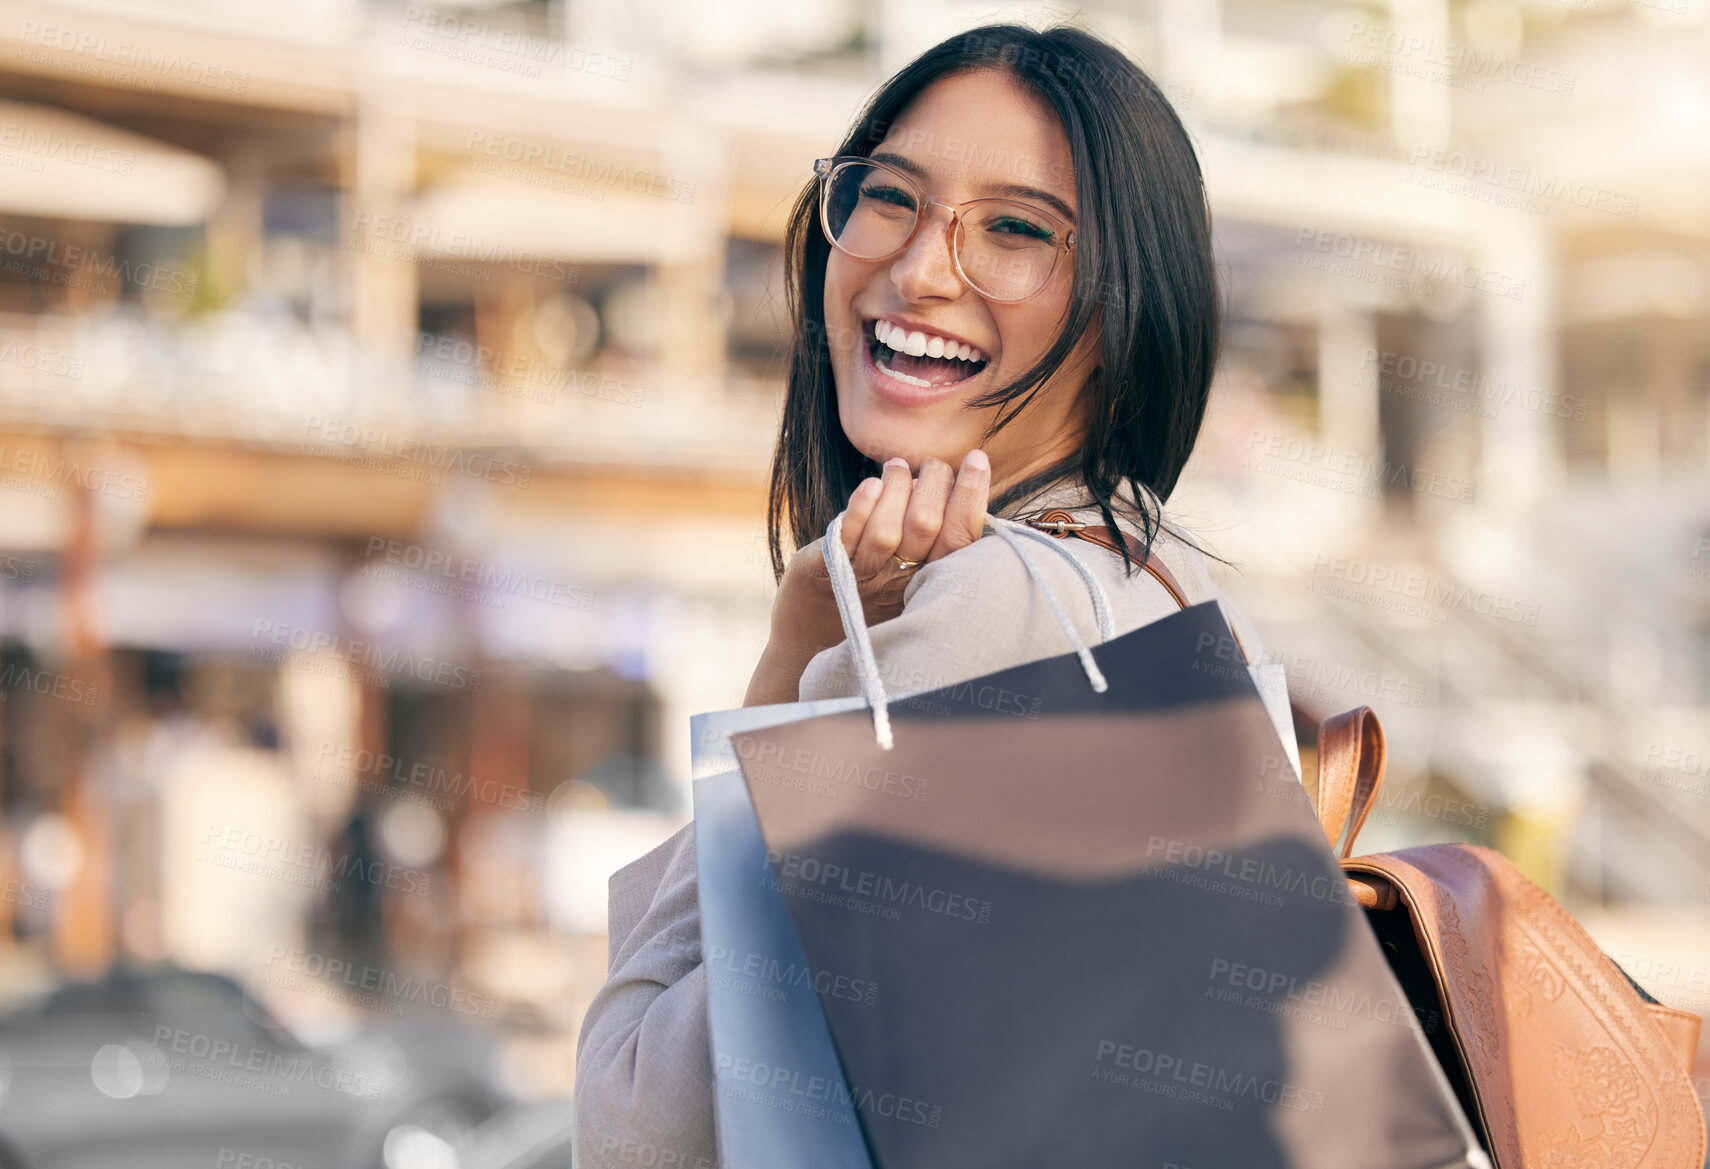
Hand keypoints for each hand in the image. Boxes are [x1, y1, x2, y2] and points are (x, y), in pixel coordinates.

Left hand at [743, 449, 990, 706]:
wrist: (816, 637)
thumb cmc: (875, 594)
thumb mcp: (914, 568)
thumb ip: (938, 532)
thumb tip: (959, 482)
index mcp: (932, 580)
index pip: (962, 536)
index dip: (971, 496)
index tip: (978, 459)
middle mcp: (902, 582)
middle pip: (926, 525)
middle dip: (934, 483)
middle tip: (933, 465)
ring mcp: (864, 577)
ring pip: (887, 530)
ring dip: (897, 487)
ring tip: (898, 466)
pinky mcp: (830, 571)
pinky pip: (847, 538)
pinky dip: (861, 509)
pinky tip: (872, 485)